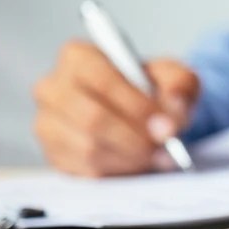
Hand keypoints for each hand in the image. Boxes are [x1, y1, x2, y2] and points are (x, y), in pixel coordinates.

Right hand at [32, 40, 199, 176]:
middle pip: (92, 118)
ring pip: (88, 148)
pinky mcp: (54, 155)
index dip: (136, 106)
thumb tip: (174, 107)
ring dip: (129, 157)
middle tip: (164, 148)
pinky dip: (118, 171)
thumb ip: (180, 84)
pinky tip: (138, 164)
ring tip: (157, 157)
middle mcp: (53, 88)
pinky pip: (84, 170)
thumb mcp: (174, 76)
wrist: (141, 112)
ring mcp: (48, 123)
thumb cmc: (152, 88)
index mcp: (78, 57)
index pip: (102, 81)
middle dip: (134, 137)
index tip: (166, 125)